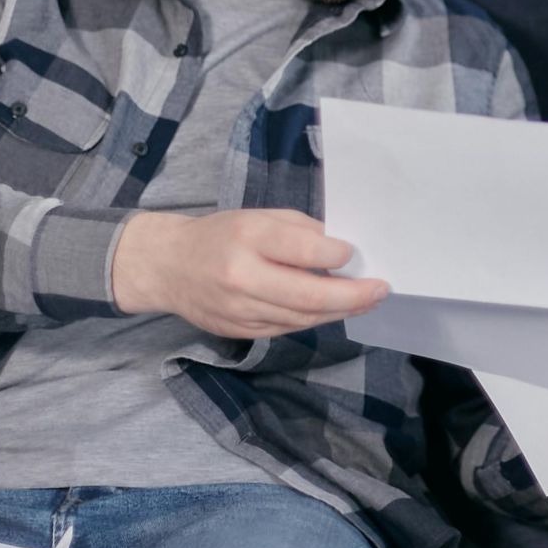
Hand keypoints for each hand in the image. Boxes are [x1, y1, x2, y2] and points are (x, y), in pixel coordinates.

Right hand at [112, 209, 387, 337]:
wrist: (167, 266)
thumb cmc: (220, 234)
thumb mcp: (258, 217)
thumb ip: (299, 230)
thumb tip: (341, 250)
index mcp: (248, 237)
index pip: (303, 249)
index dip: (336, 254)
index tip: (354, 253)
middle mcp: (242, 276)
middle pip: (308, 294)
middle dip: (351, 295)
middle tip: (380, 290)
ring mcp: (239, 309)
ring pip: (301, 317)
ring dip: (339, 311)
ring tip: (366, 301)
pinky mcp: (239, 330)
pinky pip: (287, 328)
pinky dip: (314, 319)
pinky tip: (333, 310)